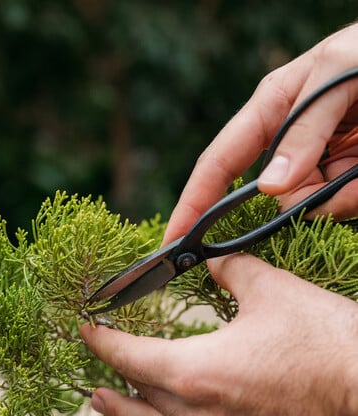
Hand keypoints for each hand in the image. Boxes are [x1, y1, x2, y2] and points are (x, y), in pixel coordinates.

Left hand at [80, 254, 357, 415]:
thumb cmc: (329, 342)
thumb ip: (231, 271)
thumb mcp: (274, 291)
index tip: (86, 328)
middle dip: (116, 372)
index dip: (101, 339)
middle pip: (138, 393)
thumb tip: (210, 258)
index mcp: (193, 370)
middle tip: (100, 362)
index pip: (127, 354)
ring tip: (101, 404)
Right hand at [163, 23, 357, 245]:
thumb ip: (304, 129)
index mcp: (269, 109)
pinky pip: (337, 206)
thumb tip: (269, 187)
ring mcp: (315, 161)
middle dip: (295, 202)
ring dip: (336, 197)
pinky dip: (352, 197)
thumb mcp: (335, 76)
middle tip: (337, 176)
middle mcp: (285, 141)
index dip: (192, 203)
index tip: (175, 240)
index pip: (218, 163)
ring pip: (306, 206)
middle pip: (269, 197)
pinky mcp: (342, 175)